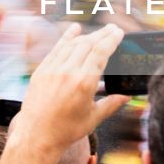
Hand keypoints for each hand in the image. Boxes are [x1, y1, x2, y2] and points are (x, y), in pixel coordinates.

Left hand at [15, 23, 128, 154]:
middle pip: (88, 44)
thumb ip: (112, 103)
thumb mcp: (94, 118)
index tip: (119, 32)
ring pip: (73, 45)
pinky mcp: (41, 70)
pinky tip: (75, 29)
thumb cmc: (66, 130)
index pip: (101, 53)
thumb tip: (127, 96)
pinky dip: (67, 38)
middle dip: (102, 35)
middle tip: (112, 28)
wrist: (37, 135)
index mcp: (84, 83)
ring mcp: (52, 69)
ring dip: (87, 35)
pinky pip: (57, 49)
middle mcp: (68, 72)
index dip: (111, 40)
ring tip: (99, 32)